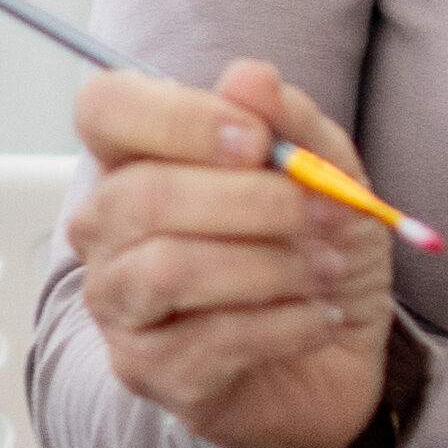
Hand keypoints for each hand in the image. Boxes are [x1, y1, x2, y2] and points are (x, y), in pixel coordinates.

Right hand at [70, 59, 395, 447]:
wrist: (340, 350)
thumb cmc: (314, 249)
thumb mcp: (329, 170)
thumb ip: (290, 121)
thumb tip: (248, 78)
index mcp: (138, 158)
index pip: (106, 109)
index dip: (179, 118)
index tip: (257, 141)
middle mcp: (109, 227)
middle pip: (143, 196)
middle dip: (251, 202)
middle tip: (322, 211)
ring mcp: (120, 303)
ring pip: (170, 269)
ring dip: (271, 265)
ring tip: (326, 268)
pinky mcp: (149, 369)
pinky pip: (210, 338)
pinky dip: (286, 323)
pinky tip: (320, 316)